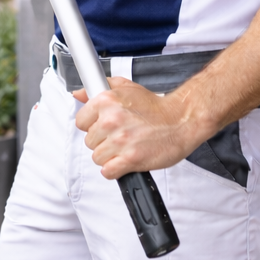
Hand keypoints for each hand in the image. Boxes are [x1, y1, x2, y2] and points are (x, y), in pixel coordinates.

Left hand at [71, 79, 207, 178]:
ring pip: (97, 157)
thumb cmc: (155, 107)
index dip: (92, 125)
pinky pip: (108, 171)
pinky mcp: (130, 159)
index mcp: (106, 101)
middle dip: (103, 141)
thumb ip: (99, 88)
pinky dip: (115, 170)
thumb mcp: (126, 88)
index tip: (103, 126)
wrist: (180, 120)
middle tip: (120, 136)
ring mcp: (120, 140)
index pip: (80, 122)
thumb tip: (78, 94)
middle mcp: (111, 120)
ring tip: (125, 147)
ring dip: (110, 156)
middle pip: (89, 141)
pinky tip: (125, 160)